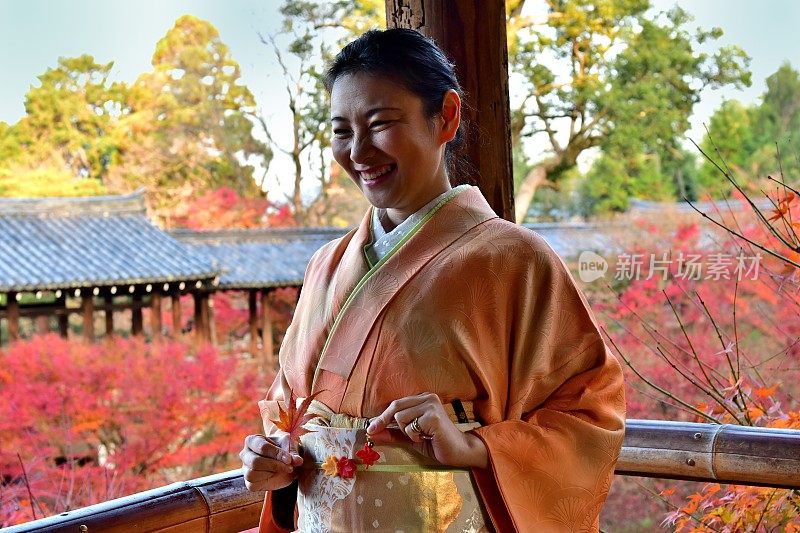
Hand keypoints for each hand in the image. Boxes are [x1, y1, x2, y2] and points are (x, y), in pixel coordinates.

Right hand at [239, 434, 303, 491]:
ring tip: (282, 470)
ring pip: (252, 473)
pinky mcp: (248, 482)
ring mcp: (245, 468)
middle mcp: (245, 453)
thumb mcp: (290, 448)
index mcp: (252, 440)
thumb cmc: (284, 449)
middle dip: (274, 465)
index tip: (289, 459)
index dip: (276, 454)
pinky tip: (274, 476)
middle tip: (289, 467)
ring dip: (271, 473)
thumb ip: (293, 454)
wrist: (284, 462)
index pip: (262, 447)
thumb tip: (298, 461)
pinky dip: (265, 481)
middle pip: (255, 461)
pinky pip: (252, 484)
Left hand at [366, 393, 487, 468]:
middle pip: (396, 407)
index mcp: (423, 398)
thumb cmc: (436, 443)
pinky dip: (414, 436)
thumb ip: (393, 433)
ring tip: (421, 436)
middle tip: (373, 432)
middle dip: (383, 421)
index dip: (382, 417)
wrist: (459, 452)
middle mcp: (427, 397)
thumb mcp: (411, 437)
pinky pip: (410, 426)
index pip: (396, 404)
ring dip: (406, 432)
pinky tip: (426, 437)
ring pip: (401, 417)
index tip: (370, 427)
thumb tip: (373, 433)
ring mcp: (431, 405)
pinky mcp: (433, 416)